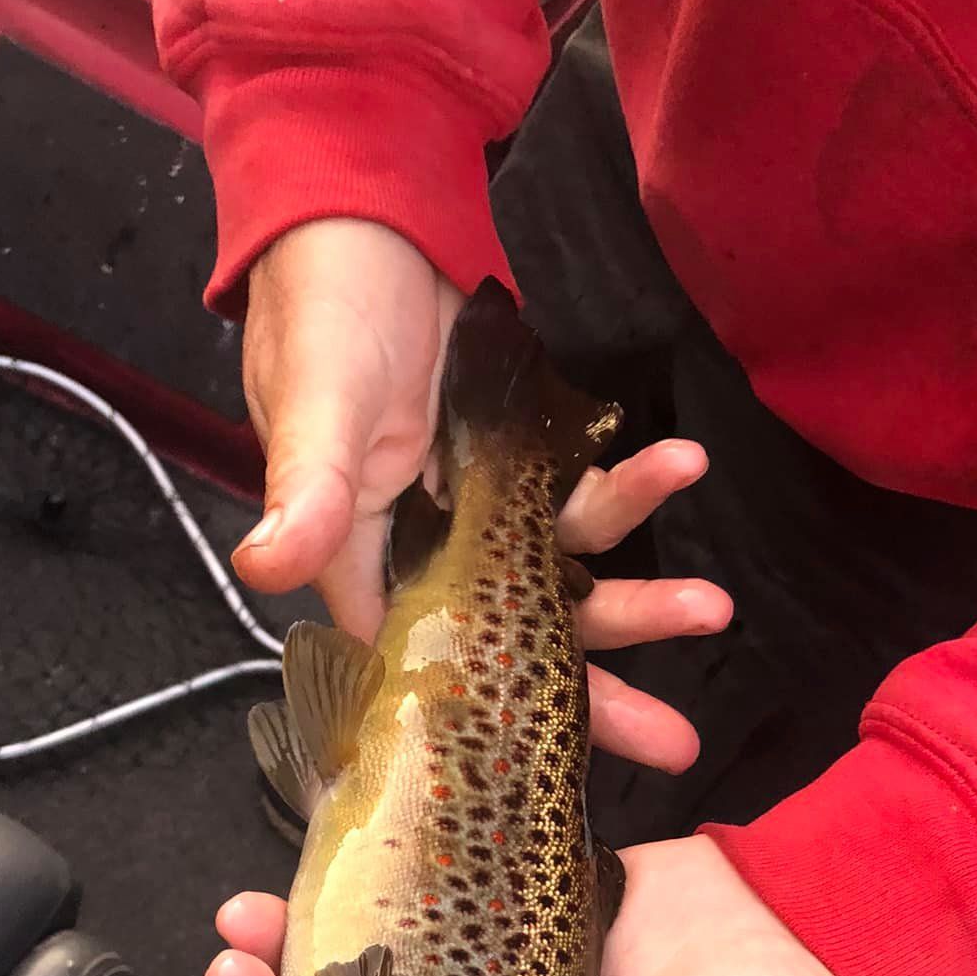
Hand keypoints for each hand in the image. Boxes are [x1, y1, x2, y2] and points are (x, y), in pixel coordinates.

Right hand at [231, 217, 730, 773]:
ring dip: (640, 596)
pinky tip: (684, 465)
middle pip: (518, 648)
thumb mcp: (315, 401)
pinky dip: (637, 485)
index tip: (554, 769)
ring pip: (567, 580)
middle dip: (596, 696)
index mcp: (367, 563)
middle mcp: (431, 555)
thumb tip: (262, 568)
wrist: (365, 205)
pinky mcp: (524, 463)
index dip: (487, 724)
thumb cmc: (319, 306)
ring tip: (714, 607)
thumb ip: (306, 490)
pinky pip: (587, 493)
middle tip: (678, 743)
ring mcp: (483, 513)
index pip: (425, 670)